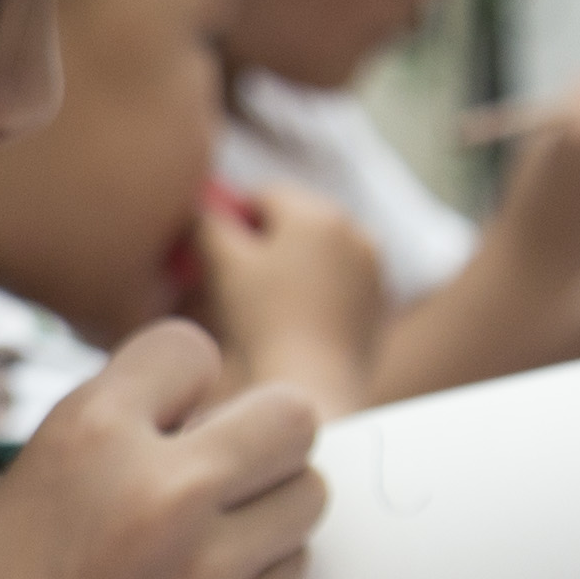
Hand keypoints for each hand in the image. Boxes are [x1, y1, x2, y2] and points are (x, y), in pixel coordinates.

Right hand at [0, 322, 324, 578]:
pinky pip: (289, 573)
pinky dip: (256, 573)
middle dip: (252, 433)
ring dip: (266, 504)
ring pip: (307, 495)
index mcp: (86, 433)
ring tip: (204, 535)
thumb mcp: (10, 493)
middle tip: (208, 470)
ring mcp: (205, 571)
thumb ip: (100, 450)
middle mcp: (160, 491)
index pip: (191, 349)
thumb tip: (182, 427)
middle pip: (289, 415)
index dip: (175, 383)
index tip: (155, 418)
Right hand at [190, 185, 387, 409]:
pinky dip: (318, 284)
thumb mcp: (224, 265)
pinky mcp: (378, 300)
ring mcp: (373, 266)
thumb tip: (201, 205)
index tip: (215, 245)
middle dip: (267, 237)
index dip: (234, 215)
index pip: (266, 194)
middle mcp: (355, 230)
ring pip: (321, 247)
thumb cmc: (265, 321)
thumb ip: (208, 224)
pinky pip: (342, 276)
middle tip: (235, 273)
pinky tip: (294, 314)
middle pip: (299, 218)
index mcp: (318, 213)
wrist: (314, 383)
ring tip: (266, 296)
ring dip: (294, 259)